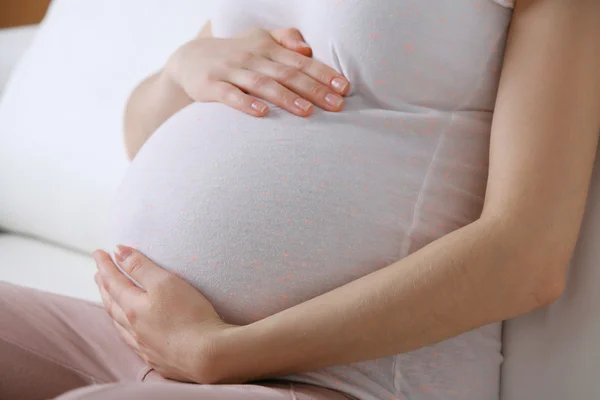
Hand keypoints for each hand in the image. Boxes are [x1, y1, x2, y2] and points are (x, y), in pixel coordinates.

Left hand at [92, 245, 234, 382]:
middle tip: (99, 273)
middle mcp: (133, 328)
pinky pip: (131, 341)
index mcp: (133, 307)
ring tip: (109, 298)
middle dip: (104, 286)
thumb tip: (118, 252)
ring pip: (120, 324)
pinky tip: (129, 330)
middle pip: (112, 303)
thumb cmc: (190, 315)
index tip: (98, 252)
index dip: (105, 265)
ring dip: (112, 307)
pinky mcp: (157, 358)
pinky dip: (125, 329)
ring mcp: (144, 345)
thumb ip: (140, 267)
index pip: (113, 282)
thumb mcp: (166, 282)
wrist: (208, 356)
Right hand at [164, 27, 349, 116]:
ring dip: (286, 98)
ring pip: (262, 84)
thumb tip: (307, 49)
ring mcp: (230, 71)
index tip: (344, 88)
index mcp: (267, 47)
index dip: (324, 74)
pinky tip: (262, 113)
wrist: (188, 59)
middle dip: (314, 89)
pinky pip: (229, 95)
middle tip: (336, 105)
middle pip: (287, 73)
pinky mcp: (210, 86)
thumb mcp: (259, 39)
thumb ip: (285, 39)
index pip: (301, 62)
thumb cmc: (234, 53)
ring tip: (307, 111)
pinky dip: (245, 104)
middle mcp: (252, 57)